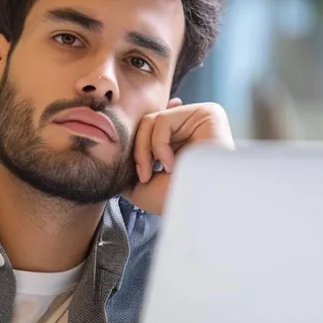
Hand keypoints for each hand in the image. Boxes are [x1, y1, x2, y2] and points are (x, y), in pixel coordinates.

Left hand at [123, 100, 233, 214]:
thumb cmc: (176, 201)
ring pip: (151, 120)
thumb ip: (129, 168)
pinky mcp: (207, 113)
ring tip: (155, 174)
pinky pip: (162, 121)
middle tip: (143, 176)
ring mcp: (202, 118)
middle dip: (139, 150)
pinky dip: (158, 146)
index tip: (139, 153)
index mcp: (187, 139)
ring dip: (144, 150)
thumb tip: (115, 157)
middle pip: (148, 123)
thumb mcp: (142, 187)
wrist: (199, 209)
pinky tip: (171, 165)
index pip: (158, 123)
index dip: (143, 132)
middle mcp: (196, 126)